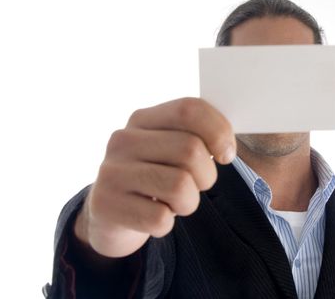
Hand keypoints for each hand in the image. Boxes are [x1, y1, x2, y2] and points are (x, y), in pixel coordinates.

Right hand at [74, 97, 235, 256]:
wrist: (108, 214)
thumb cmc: (154, 177)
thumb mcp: (170, 151)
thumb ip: (197, 138)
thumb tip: (227, 146)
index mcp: (143, 119)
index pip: (189, 109)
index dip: (218, 131)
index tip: (226, 154)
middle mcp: (123, 140)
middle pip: (190, 150)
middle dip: (206, 176)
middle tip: (196, 185)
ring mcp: (112, 172)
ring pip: (180, 186)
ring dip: (189, 203)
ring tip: (174, 203)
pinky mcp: (106, 205)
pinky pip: (160, 219)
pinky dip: (166, 224)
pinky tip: (153, 216)